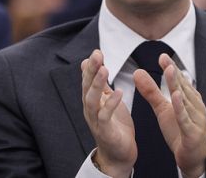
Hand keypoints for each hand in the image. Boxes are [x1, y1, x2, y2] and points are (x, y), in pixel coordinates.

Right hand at [81, 50, 135, 177]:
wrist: (118, 154)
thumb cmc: (114, 125)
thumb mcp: (107, 100)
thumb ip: (100, 83)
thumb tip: (88, 62)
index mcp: (91, 101)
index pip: (87, 80)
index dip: (90, 66)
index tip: (96, 51)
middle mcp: (90, 109)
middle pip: (87, 87)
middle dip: (91, 70)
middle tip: (97, 54)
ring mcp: (95, 121)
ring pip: (92, 100)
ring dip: (97, 84)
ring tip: (104, 69)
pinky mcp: (105, 131)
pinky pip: (105, 116)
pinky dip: (111, 104)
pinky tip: (118, 92)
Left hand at [134, 54, 205, 177]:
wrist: (195, 159)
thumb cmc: (181, 131)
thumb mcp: (163, 110)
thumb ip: (151, 91)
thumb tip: (137, 72)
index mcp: (189, 98)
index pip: (178, 80)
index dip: (170, 68)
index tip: (161, 56)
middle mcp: (195, 106)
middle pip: (182, 86)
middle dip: (173, 72)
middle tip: (164, 58)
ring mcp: (196, 119)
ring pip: (184, 100)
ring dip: (177, 85)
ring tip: (170, 71)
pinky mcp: (193, 133)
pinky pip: (185, 119)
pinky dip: (181, 108)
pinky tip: (176, 97)